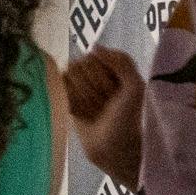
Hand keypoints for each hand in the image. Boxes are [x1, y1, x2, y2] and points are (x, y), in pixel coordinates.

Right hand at [60, 45, 146, 185]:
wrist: (114, 148)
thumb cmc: (129, 119)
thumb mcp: (135, 87)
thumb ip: (121, 61)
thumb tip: (95, 46)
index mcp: (114, 66)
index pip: (94, 56)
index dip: (103, 75)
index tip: (114, 92)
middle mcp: (96, 72)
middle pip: (80, 66)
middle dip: (93, 88)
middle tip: (105, 105)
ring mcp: (81, 85)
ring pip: (69, 77)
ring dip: (83, 97)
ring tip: (95, 111)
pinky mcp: (68, 98)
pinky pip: (60, 88)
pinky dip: (71, 102)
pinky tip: (81, 113)